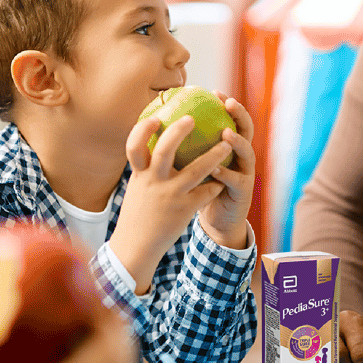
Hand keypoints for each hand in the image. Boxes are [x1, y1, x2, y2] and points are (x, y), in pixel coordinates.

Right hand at [110, 114, 229, 293]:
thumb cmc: (140, 212)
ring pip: (196, 170)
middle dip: (178, 131)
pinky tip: (225, 178)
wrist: (137, 245)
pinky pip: (207, 192)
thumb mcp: (139, 187)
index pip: (134, 146)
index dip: (142, 129)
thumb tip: (156, 142)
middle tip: (192, 118)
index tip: (155, 116)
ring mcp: (170, 196)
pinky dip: (217, 183)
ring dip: (215, 155)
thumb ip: (147, 167)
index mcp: (139, 175)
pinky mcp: (184, 210)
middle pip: (164, 150)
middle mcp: (153, 182)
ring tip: (228, 143)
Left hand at [193, 94, 256, 249]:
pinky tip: (216, 170)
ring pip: (246, 153)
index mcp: (229, 147)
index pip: (232, 120)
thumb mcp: (194, 167)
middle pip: (246, 130)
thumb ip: (185, 148)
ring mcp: (245, 173)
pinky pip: (235, 181)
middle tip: (228, 104)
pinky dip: (226, 174)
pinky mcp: (243, 192)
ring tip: (226, 134)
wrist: (217, 220)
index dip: (226, 105)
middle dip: (240, 114)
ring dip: (237, 142)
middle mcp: (240, 156)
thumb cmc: (201, 191)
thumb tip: (160, 125)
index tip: (214, 92)